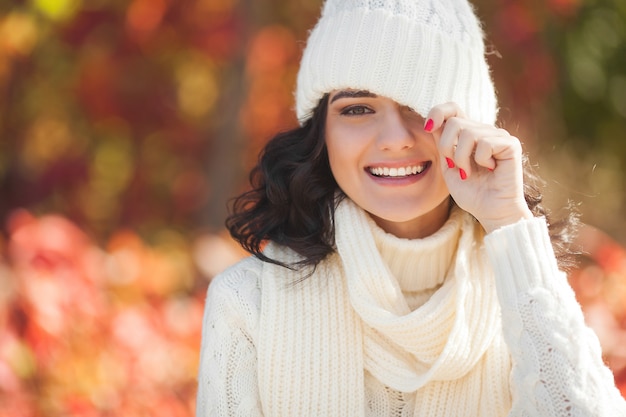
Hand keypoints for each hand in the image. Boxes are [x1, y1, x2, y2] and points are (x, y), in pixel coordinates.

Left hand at [425, 102, 533, 232]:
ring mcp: (498, 136)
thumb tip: (433, 123)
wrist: (490, 211)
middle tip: (455, 166)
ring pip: (468, 132)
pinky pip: (485, 142)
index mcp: (468, 134)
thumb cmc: (471, 193)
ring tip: (470, 173)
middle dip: (446, 147)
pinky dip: (481, 160)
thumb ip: (442, 144)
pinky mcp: (511, 144)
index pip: (453, 109)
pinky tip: (490, 169)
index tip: (428, 127)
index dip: (438, 112)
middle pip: (455, 121)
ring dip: (462, 158)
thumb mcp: (448, 166)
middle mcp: (484, 131)